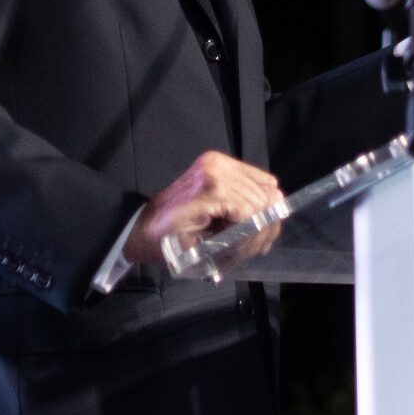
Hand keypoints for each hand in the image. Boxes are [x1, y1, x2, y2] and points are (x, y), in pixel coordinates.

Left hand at [123, 151, 282, 264]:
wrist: (147, 225)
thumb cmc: (168, 241)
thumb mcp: (199, 249)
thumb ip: (235, 240)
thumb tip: (261, 238)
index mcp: (211, 188)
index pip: (252, 211)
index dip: (253, 236)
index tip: (247, 252)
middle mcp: (219, 168)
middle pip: (262, 199)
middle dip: (261, 227)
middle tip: (252, 248)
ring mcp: (221, 162)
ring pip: (266, 190)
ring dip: (262, 215)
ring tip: (250, 235)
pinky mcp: (222, 162)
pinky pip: (258, 178)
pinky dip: (260, 199)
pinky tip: (250, 216)